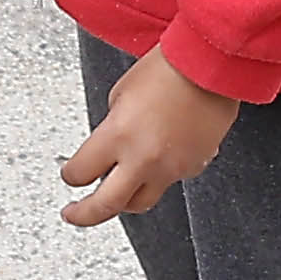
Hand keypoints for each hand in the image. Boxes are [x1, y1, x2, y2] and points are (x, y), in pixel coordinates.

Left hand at [60, 48, 239, 224]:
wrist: (210, 64)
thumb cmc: (168, 68)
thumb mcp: (121, 93)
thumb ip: (111, 127)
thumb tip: (111, 148)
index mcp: (118, 135)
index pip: (81, 172)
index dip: (70, 175)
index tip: (70, 174)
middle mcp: (143, 158)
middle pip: (106, 206)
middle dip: (84, 215)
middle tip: (74, 214)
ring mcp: (171, 168)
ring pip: (141, 202)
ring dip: (124, 201)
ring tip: (116, 195)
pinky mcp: (193, 167)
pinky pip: (169, 180)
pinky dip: (159, 174)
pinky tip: (159, 158)